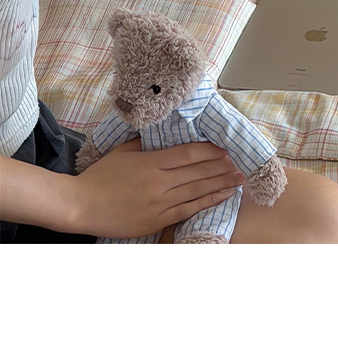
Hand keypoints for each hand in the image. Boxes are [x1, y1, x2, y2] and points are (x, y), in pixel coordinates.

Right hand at [69, 138, 245, 237]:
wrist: (81, 206)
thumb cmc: (99, 177)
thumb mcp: (123, 151)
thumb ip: (144, 142)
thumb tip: (159, 131)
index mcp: (151, 162)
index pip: (188, 153)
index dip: (210, 150)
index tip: (225, 147)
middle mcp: (159, 182)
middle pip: (198, 171)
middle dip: (222, 166)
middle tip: (241, 162)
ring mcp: (159, 202)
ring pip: (197, 190)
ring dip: (221, 183)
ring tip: (239, 178)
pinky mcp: (156, 220)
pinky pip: (188, 210)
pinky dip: (207, 202)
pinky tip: (222, 196)